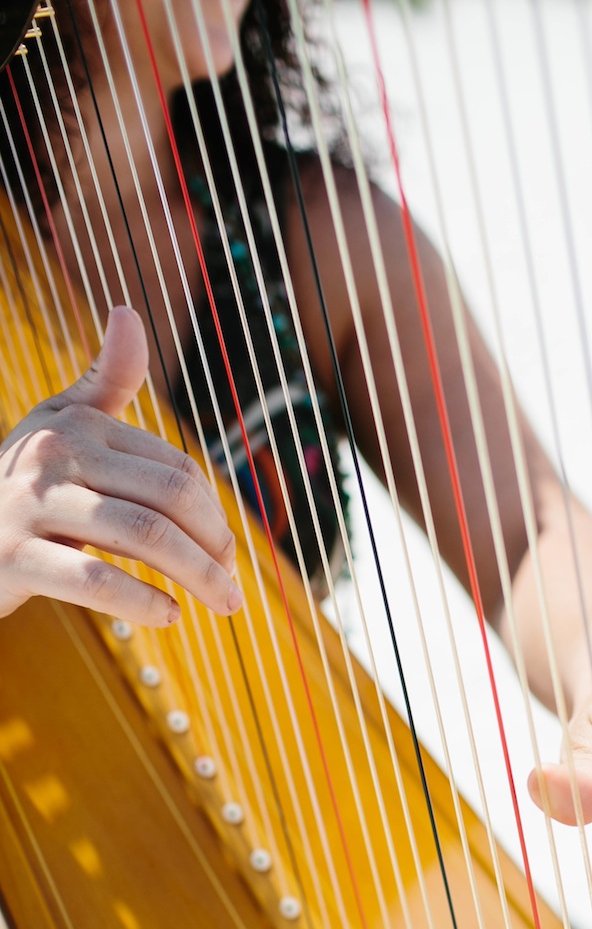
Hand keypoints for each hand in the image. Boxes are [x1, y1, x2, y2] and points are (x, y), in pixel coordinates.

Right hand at [0, 306, 240, 626]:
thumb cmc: (17, 484)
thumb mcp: (56, 426)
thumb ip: (104, 381)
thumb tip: (128, 312)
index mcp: (77, 427)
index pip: (174, 469)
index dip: (212, 513)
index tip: (224, 552)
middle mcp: (54, 456)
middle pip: (169, 497)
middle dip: (215, 545)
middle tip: (232, 588)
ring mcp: (30, 506)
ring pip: (144, 536)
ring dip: (197, 577)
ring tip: (220, 604)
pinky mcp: (12, 556)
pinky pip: (96, 579)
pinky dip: (143, 602)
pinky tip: (168, 616)